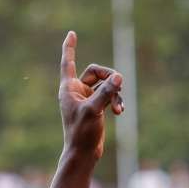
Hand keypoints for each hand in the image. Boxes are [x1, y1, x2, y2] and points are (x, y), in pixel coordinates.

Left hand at [58, 31, 122, 161]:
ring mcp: (86, 99)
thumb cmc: (81, 133)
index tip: (71, 33)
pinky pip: (109, 96)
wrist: (83, 154)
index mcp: (68, 88)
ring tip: (119, 108)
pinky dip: (116, 101)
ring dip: (115, 93)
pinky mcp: (96, 107)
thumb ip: (107, 92)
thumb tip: (119, 76)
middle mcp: (76, 91)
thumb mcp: (95, 110)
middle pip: (96, 71)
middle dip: (109, 77)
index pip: (69, 62)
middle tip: (118, 85)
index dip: (70, 47)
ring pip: (105, 85)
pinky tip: (120, 112)